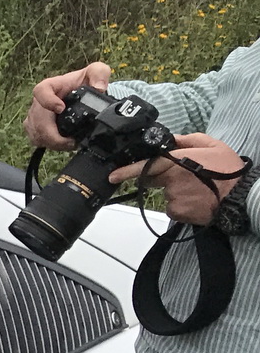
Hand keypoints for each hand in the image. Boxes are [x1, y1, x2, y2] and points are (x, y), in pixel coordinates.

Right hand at [26, 63, 111, 148]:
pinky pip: (36, 140)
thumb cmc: (85, 82)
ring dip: (53, 143)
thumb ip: (100, 74)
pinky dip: (50, 145)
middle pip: (38, 121)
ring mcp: (35, 116)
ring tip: (70, 144)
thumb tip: (99, 88)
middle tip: (71, 142)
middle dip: (54, 136)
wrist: (82, 94)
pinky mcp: (35, 128)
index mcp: (51, 86)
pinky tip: (63, 145)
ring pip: (36, 133)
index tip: (61, 109)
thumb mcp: (97, 71)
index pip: (41, 91)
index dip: (48, 101)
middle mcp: (39, 102)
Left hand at [111, 135, 248, 223]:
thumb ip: (187, 140)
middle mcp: (171, 180)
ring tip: (196, 186)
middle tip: (182, 175)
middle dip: (159, 176)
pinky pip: (171, 206)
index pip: (145, 166)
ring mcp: (172, 198)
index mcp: (177, 162)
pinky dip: (179, 203)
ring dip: (174, 189)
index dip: (126, 171)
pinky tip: (195, 198)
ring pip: (164, 193)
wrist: (238, 196)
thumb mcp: (211, 145)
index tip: (113, 176)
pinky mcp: (176, 212)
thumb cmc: (227, 169)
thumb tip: (171, 140)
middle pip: (151, 179)